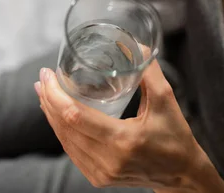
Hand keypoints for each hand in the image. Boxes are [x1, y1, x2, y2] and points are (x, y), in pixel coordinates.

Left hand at [34, 62, 223, 191]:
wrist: (180, 173)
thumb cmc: (175, 136)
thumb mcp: (166, 100)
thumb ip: (149, 72)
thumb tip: (135, 46)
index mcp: (123, 139)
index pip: (76, 116)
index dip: (56, 95)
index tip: (48, 75)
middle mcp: (107, 159)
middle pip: (65, 128)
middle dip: (49, 101)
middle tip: (43, 78)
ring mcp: (100, 172)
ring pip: (65, 141)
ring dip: (51, 115)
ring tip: (45, 93)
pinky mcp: (98, 177)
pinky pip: (72, 151)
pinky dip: (62, 131)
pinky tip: (58, 117)